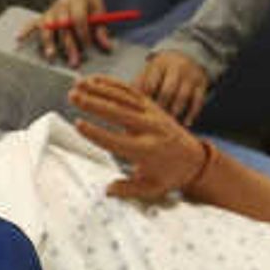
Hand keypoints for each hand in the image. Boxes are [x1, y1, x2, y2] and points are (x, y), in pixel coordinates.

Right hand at [31, 0, 120, 59]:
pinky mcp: (44, 15)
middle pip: (63, 26)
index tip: (88, 46)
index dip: (83, 33)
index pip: (78, 18)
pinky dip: (25, 29)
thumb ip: (101, 29)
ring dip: (48, 42)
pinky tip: (18, 38)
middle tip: (74, 61)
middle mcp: (62, 4)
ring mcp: (51, 10)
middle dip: (68, 45)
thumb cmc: (90, 4)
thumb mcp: (100, 11)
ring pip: (47, 26)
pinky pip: (32, 22)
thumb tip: (107, 47)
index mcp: (78, 0)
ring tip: (51, 56)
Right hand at [65, 73, 207, 201]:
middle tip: (73, 97)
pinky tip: (95, 80)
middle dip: (93, 103)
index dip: (96, 133)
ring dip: (99, 89)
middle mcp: (149, 128)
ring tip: (78, 85)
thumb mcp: (151, 188)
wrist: (196, 159)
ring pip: (122, 97)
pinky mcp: (152, 105)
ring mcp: (151, 114)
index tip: (79, 124)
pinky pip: (130, 90)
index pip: (116, 140)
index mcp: (146, 150)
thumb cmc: (171, 174)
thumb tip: (108, 190)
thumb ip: (128, 189)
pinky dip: (112, 83)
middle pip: (117, 113)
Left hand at [134, 47, 212, 127]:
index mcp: (159, 65)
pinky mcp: (202, 83)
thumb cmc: (161, 69)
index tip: (140, 113)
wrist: (187, 54)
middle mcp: (176, 68)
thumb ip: (138, 85)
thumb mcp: (149, 71)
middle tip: (154, 122)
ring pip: (183, 96)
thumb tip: (124, 104)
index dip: (145, 100)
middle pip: (167, 90)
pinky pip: (198, 100)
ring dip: (175, 112)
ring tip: (168, 125)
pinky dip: (192, 114)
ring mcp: (190, 76)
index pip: (150, 84)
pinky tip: (186, 124)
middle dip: (161, 107)